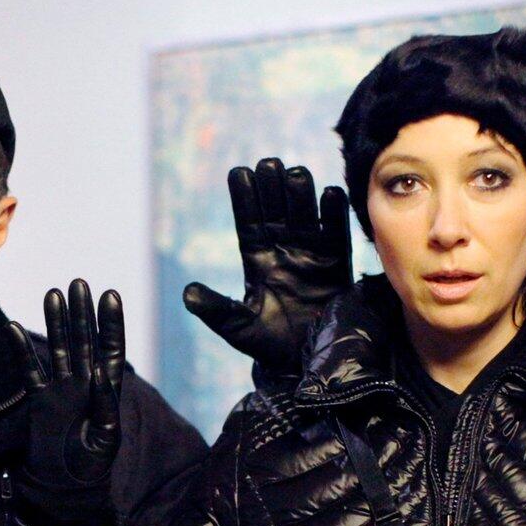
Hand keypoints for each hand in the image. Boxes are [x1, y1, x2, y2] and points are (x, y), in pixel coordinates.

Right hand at [7, 280, 124, 486]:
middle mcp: (84, 384)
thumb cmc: (91, 468)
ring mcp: (61, 390)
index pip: (110, 349)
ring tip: (54, 292)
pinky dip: (22, 350)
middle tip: (79, 282)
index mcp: (107, 391)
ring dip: (56, 322)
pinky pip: (30, 370)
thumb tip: (100, 373)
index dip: (110, 324)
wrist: (64, 488)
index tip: (110, 295)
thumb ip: (106, 406)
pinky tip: (14, 327)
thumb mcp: (106, 439)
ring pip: (58, 348)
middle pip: (83, 341)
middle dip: (82, 313)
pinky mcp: (40, 399)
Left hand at [183, 158, 352, 371]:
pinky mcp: (337, 264)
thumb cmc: (267, 345)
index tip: (239, 173)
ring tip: (296, 173)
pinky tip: (330, 194)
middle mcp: (283, 249)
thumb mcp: (237, 327)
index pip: (248, 221)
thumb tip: (188, 293)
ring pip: (305, 215)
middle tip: (269, 164)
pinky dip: (334, 214)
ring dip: (300, 194)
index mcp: (256, 259)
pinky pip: (336, 234)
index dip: (244, 198)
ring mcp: (311, 253)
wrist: (304, 362)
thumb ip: (216, 309)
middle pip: (276, 210)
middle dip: (272, 187)